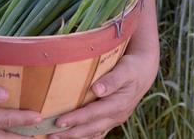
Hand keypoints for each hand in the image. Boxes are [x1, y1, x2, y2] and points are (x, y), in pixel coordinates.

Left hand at [49, 0, 159, 138]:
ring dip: (73, 137)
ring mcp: (114, 118)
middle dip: (70, 131)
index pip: (95, 113)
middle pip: (91, 126)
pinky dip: (81, 136)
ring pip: (92, 132)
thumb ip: (112, 79)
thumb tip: (97, 90)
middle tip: (49, 132)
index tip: (60, 120)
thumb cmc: (131, 62)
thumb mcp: (126, 67)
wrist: (144, 67)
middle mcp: (116, 114)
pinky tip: (65, 138)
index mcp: (119, 101)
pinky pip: (95, 132)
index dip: (77, 118)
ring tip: (50, 138)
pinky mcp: (111, 118)